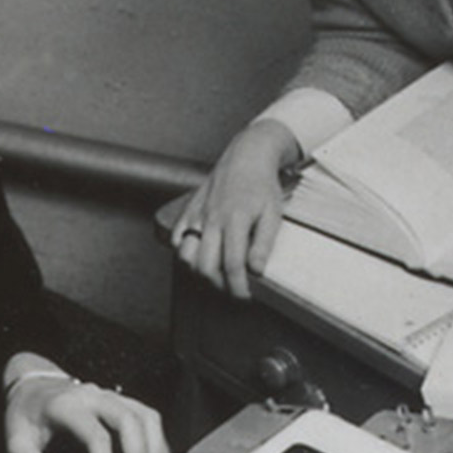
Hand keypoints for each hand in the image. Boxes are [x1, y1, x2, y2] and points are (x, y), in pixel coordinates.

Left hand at [3, 371, 171, 452]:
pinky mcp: (122, 400)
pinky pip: (149, 417)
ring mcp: (111, 396)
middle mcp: (93, 396)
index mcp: (66, 406)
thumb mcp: (17, 442)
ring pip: (145, 416)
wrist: (32, 386)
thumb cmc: (25, 416)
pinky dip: (159, 443)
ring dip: (155, 450)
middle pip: (129, 421)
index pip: (96, 437)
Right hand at [173, 120, 299, 299]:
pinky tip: (201, 254)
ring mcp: (198, 215)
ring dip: (199, 271)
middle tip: (232, 287)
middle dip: (218, 285)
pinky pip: (179, 238)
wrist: (246, 156)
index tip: (245, 296)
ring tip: (217, 273)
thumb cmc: (261, 185)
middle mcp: (213, 219)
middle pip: (205, 265)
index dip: (238, 287)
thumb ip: (264, 244)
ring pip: (187, 256)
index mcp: (236, 220)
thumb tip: (256, 270)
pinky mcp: (189, 211)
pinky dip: (185, 252)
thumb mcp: (273, 214)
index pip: (232, 265)